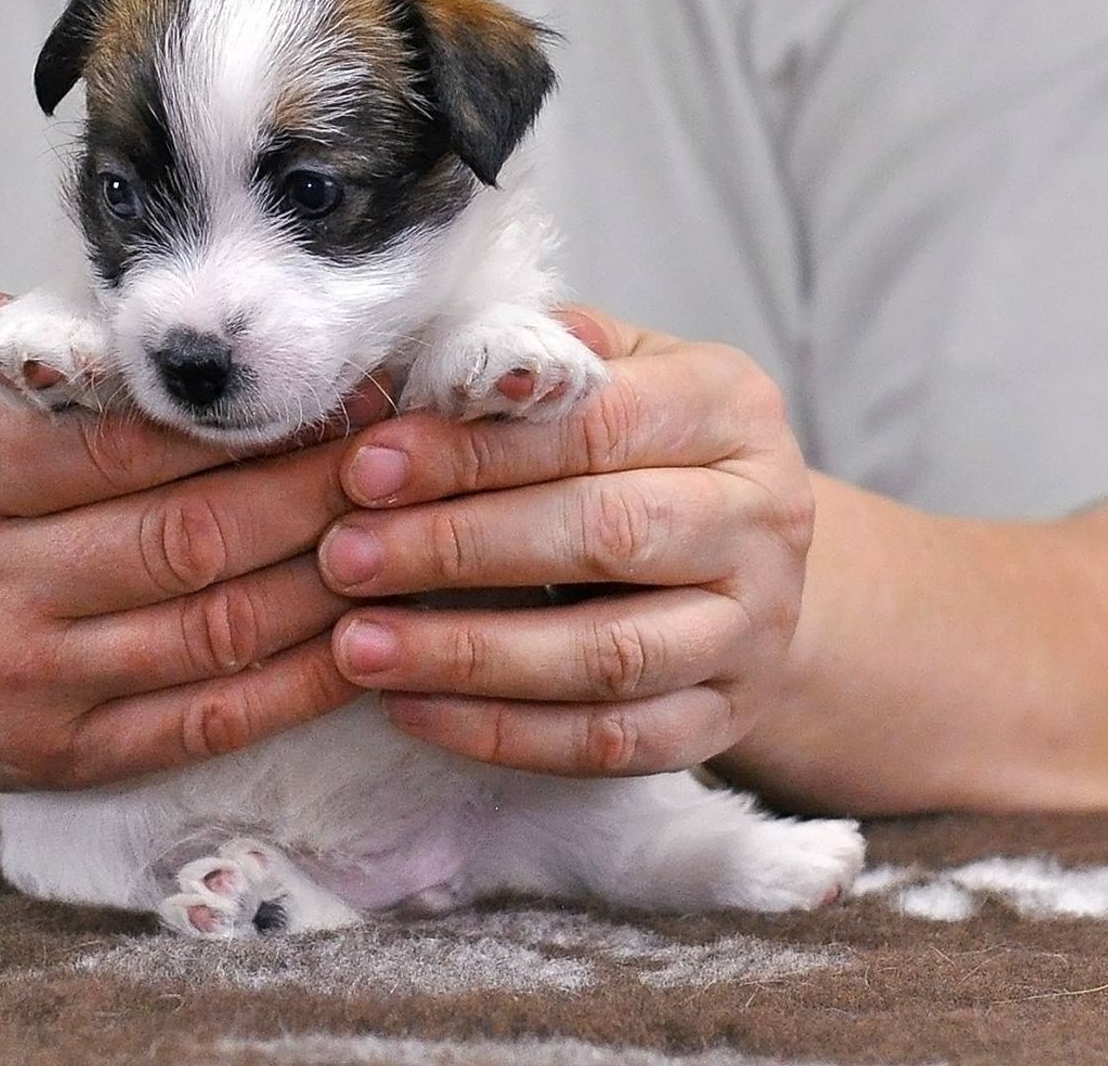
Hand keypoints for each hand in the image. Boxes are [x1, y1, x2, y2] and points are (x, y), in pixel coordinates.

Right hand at [0, 261, 379, 793]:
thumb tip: (66, 318)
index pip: (113, 441)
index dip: (237, 415)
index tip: (327, 379)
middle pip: (184, 536)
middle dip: (313, 489)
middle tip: (398, 447)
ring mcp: (18, 684)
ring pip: (211, 630)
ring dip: (328, 580)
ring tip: (404, 524)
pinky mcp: (58, 754)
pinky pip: (201, 721)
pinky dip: (298, 684)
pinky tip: (364, 635)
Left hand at [317, 308, 814, 776]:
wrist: (746, 560)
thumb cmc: (641, 448)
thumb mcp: (611, 374)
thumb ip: (535, 364)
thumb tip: (437, 368)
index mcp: (730, 410)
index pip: (598, 425)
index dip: (476, 449)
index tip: (367, 469)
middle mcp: (761, 518)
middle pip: (606, 535)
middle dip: (458, 548)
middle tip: (345, 559)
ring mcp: (752, 630)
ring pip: (608, 655)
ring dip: (470, 654)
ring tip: (359, 647)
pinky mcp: (725, 718)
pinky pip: (609, 742)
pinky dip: (505, 734)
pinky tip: (412, 709)